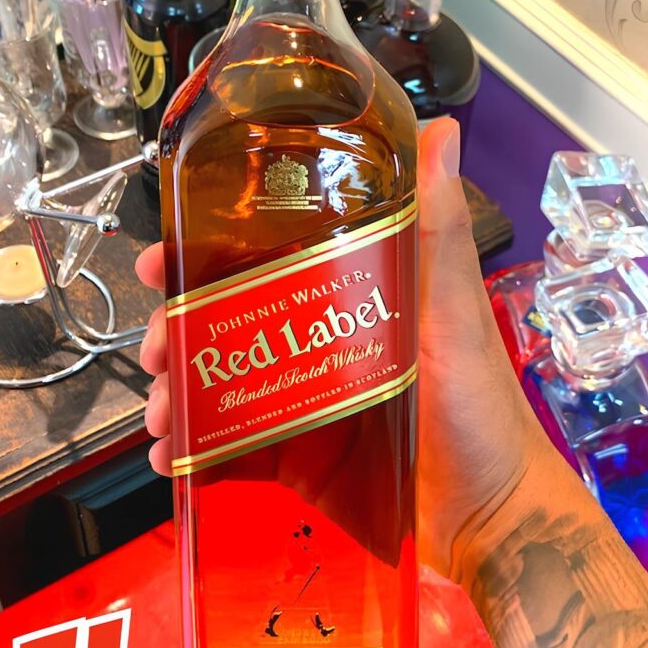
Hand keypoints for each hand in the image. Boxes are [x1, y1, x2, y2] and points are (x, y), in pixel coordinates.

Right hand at [135, 117, 553, 580]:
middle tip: (157, 352)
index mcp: (348, 294)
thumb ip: (439, 230)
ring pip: (220, 383)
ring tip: (162, 415)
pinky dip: (194, 449)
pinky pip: (232, 445)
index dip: (204, 254)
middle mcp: (317, 341)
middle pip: (225, 322)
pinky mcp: (296, 455)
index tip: (162, 261)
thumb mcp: (455, 314)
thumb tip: (441, 129)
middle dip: (177, 332)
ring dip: (178, 393)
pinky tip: (168, 456)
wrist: (490, 518)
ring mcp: (302, 400)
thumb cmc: (481, 410)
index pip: (264, 258)